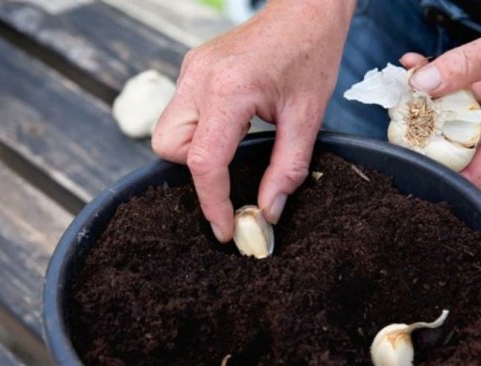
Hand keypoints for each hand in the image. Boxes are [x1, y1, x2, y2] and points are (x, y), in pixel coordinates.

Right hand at [152, 1, 354, 241]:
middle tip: (234, 170)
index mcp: (228, 90)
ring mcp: (191, 71)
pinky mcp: (193, 69)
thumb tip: (268, 211)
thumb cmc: (311, 53)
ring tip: (237, 142)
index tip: (226, 228)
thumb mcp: (308, 118)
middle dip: (196, 170)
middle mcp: (199, 78)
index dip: (213, 203)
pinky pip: (180, 114)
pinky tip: (233, 124)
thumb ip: (287, 170)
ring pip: (169, 132)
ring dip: (196, 151)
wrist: (305, 10)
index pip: (204, 161)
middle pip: (169, 147)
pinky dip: (200, 131)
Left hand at [400, 0, 480, 188]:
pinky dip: (436, 77)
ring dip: (425, 102)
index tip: (411, 173)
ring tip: (398, 89)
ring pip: (452, 114)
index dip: (443, 178)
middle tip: (392, 126)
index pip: (475, 173)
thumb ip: (463, 66)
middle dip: (424, 137)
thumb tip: (420, 85)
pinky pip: (457, 88)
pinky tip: (415, 64)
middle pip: (456, 145)